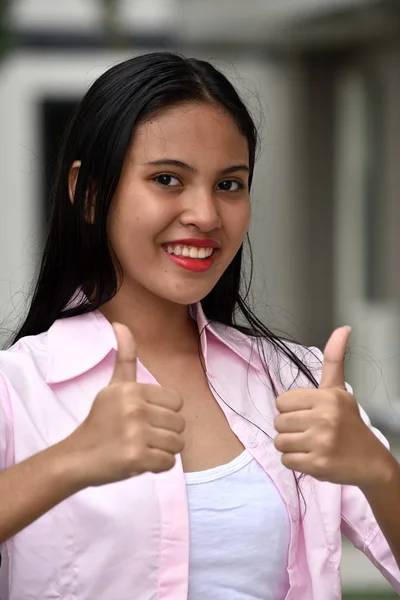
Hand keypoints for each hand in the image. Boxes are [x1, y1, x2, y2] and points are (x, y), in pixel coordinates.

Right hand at [65, 323, 184, 486]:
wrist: (76, 458)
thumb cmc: (100, 421)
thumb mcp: (112, 386)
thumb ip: (124, 357)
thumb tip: (121, 323)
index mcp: (132, 390)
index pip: (177, 401)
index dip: (164, 413)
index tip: (144, 418)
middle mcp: (135, 408)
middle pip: (180, 423)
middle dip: (165, 433)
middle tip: (142, 436)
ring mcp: (136, 434)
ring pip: (177, 444)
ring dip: (163, 450)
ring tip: (142, 448)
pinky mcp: (137, 458)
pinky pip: (169, 463)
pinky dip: (158, 467)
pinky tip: (141, 462)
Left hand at [274, 327, 393, 486]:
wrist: (372, 461)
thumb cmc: (350, 424)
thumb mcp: (340, 390)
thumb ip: (334, 359)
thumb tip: (343, 327)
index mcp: (326, 397)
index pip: (281, 401)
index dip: (290, 410)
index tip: (307, 415)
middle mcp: (324, 417)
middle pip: (278, 422)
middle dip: (290, 429)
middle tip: (310, 432)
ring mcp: (321, 442)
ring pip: (280, 442)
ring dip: (291, 446)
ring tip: (311, 445)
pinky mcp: (318, 464)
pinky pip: (286, 461)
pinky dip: (296, 462)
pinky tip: (313, 457)